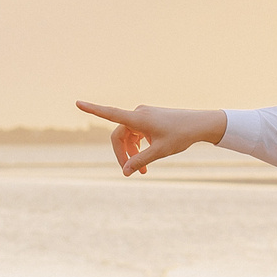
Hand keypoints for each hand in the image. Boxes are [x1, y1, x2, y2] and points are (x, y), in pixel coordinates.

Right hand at [75, 101, 226, 174]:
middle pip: (119, 135)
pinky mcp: (150, 119)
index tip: (77, 103)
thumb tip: (125, 171)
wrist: (200, 124)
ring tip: (144, 171)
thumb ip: (140, 160)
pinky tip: (148, 157)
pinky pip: (136, 133)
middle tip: (129, 173)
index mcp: (138, 118)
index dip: (92, 110)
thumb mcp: (160, 151)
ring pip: (128, 136)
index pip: (110, 113)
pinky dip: (138, 147)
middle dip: (122, 154)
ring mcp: (144, 115)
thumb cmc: (181, 136)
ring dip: (132, 153)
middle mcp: (138, 114)